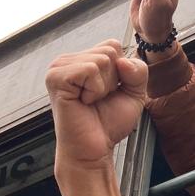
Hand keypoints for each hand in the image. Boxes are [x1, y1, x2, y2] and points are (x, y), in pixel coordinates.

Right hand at [46, 39, 147, 175]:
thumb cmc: (108, 124)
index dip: (121, 72)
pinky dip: (94, 90)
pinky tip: (83, 102)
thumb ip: (138, 71)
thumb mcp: (134, 94)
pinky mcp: (56, 78)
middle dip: (114, 80)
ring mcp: (59, 67)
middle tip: (98, 100)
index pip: (113, 45)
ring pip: (102, 60)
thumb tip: (123, 60)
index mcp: (83, 60)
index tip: (109, 93)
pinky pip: (90, 70)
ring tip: (90, 102)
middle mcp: (68, 60)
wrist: (93, 150)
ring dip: (103, 87)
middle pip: (109, 51)